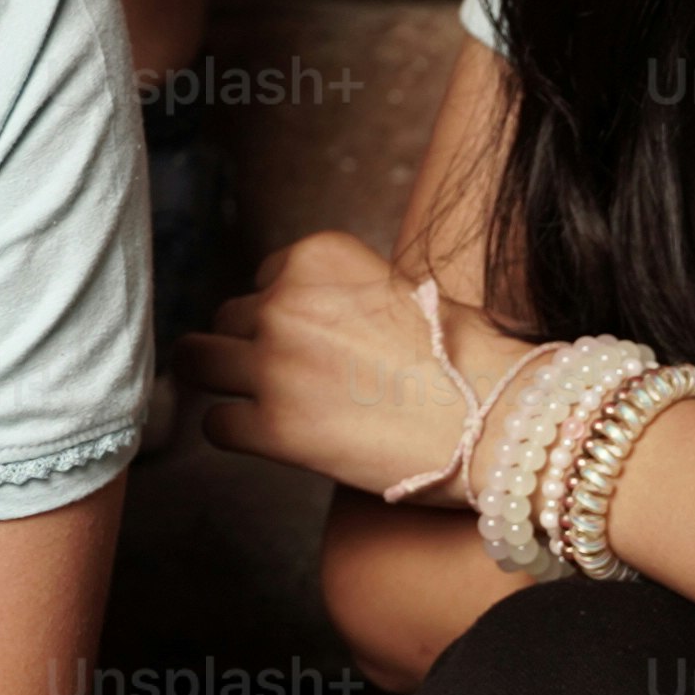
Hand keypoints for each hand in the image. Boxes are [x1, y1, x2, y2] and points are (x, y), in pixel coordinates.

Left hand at [181, 228, 533, 500]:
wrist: (496, 419)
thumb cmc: (463, 360)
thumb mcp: (396, 290)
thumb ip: (338, 295)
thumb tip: (299, 314)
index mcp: (318, 256)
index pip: (264, 279)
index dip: (283, 312)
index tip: (313, 339)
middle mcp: (286, 301)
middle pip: (229, 318)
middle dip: (253, 346)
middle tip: (292, 378)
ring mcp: (273, 364)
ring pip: (198, 361)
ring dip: (227, 381)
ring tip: (263, 402)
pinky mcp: (272, 428)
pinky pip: (215, 423)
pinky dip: (238, 432)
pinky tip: (273, 439)